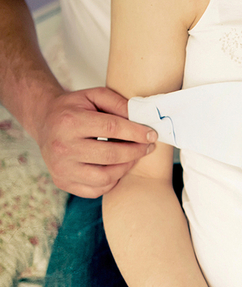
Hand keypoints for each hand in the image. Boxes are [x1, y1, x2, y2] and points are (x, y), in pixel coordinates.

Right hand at [32, 87, 155, 197]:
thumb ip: (118, 103)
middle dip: (136, 151)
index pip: (111, 128)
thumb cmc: (74, 109)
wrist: (44, 122)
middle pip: (111, 155)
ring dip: (126, 168)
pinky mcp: (62, 182)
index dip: (136, 132)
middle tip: (148, 147)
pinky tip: (116, 168)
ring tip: (133, 157)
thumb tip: (141, 118)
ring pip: (105, 177)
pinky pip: (96, 190)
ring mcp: (60, 168)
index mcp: (69, 121)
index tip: (152, 134)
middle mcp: (62, 147)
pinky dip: (112, 181)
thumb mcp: (93, 95)